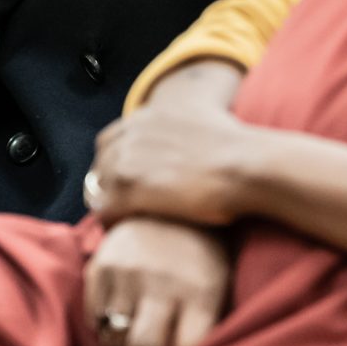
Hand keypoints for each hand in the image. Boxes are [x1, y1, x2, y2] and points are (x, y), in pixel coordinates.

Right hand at [82, 217, 230, 345]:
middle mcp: (161, 281)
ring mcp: (126, 273)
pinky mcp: (99, 267)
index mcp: (201, 290)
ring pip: (112, 341)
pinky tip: (116, 333)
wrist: (168, 195)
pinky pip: (93, 319)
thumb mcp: (220, 282)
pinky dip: (102, 334)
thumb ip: (208, 325)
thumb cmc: (203, 252)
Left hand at [87, 104, 265, 226]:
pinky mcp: (132, 188)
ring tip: (124, 220)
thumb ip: (180, 128)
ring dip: (108, 203)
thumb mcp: (203, 120)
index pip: (110, 140)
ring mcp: (130, 160)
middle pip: (100, 163)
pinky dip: (110, 221)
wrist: (248, 165)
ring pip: (98, 187)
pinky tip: (124, 230)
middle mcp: (133, 132)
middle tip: (122, 205)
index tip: (125, 181)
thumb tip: (184, 143)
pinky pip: (104, 209)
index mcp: (148, 115)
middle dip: (107, 184)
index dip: (115, 163)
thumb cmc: (238, 149)